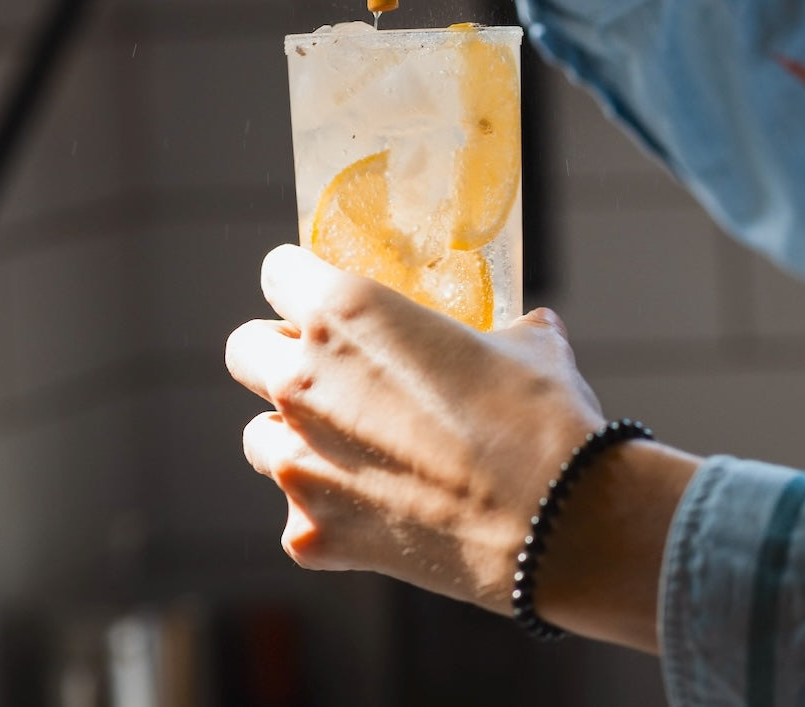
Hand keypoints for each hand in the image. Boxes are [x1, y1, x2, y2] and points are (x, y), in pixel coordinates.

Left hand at [225, 245, 699, 650]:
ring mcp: (299, 462)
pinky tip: (380, 510)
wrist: (560, 523)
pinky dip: (328, 512)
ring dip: (295, 434)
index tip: (324, 298)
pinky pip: (297, 513)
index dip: (303, 281)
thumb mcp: (524, 343)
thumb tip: (522, 330)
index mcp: (345, 312)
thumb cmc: (541, 417)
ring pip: (259, 436)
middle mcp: (303, 380)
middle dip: (279, 355)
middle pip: (244, 349)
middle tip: (331, 371)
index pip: (278, 271)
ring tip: (354, 446)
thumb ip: (498, 329)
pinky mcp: (312, 533)